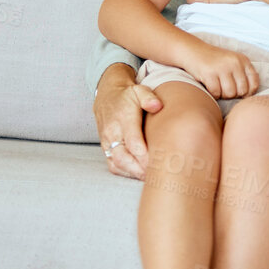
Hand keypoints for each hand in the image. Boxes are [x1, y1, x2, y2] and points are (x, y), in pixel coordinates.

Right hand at [94, 64, 161, 179]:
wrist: (107, 97)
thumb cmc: (128, 96)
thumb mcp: (139, 91)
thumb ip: (149, 98)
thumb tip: (157, 106)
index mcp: (123, 120)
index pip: (134, 144)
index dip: (147, 157)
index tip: (162, 163)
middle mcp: (112, 133)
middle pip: (124, 159)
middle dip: (142, 170)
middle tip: (160, 175)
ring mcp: (107, 143)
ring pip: (118, 165)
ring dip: (135, 174)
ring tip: (153, 177)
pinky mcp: (106, 150)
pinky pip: (113, 166)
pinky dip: (127, 173)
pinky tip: (142, 174)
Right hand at [181, 40, 257, 98]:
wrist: (193, 50)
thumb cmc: (215, 61)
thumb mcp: (233, 62)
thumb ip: (243, 74)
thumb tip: (249, 95)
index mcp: (243, 60)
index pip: (254, 83)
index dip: (248, 92)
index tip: (240, 93)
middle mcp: (235, 63)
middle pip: (242, 91)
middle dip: (233, 94)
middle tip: (225, 89)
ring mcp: (222, 67)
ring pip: (230, 93)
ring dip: (223, 95)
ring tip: (218, 88)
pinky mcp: (209, 73)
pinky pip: (216, 93)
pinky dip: (213, 94)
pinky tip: (210, 87)